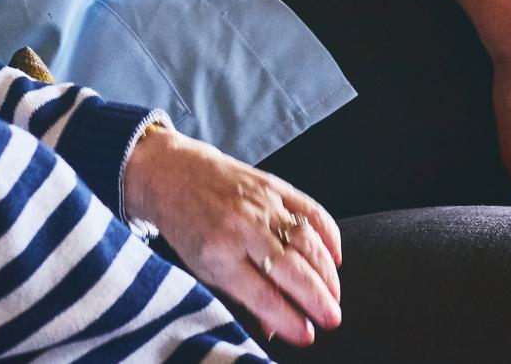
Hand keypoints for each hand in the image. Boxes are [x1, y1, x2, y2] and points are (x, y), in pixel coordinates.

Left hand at [122, 125, 342, 346]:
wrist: (174, 174)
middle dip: (317, 299)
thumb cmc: (187, 227)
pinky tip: (335, 257)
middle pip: (290, 270)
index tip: (307, 335)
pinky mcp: (275, 185)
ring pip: (306, 241)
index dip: (289, 319)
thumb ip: (242, 297)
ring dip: (326, 272)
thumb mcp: (203, 269)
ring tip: (334, 296)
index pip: (263, 295)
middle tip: (332, 320)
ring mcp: (262, 204)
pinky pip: (311, 210)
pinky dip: (329, 235)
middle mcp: (243, 228)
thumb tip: (277, 328)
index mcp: (218, 255)